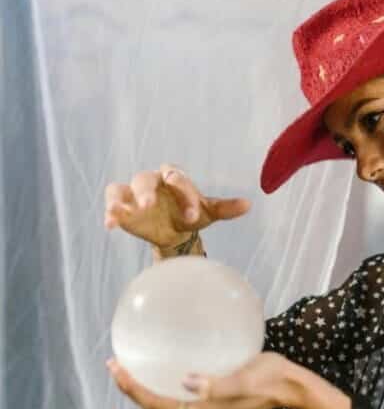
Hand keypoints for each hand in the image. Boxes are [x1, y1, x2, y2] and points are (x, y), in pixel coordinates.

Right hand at [104, 164, 250, 248]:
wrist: (176, 231)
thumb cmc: (192, 214)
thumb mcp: (210, 213)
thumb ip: (226, 208)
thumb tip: (248, 205)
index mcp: (176, 177)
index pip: (177, 177)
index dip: (184, 194)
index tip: (193, 216)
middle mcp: (153, 181)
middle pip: (146, 178)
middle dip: (147, 191)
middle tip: (151, 204)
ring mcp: (134, 193)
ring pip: (121, 188)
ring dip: (121, 199)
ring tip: (119, 212)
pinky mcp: (122, 206)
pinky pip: (112, 203)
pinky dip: (110, 212)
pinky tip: (110, 225)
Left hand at [107, 352, 301, 408]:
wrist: (290, 386)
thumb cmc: (270, 378)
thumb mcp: (243, 379)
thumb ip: (215, 385)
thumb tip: (187, 381)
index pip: (157, 404)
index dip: (133, 388)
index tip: (117, 367)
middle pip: (155, 406)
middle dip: (133, 387)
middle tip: (115, 364)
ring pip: (164, 403)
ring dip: (145, 387)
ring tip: (130, 366)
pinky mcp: (211, 405)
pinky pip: (177, 398)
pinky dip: (162, 385)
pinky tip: (160, 369)